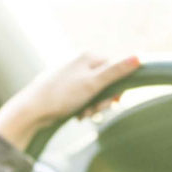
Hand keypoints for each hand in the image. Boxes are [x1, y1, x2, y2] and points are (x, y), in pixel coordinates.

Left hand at [0, 53, 140, 150]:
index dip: (118, 87)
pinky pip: (84, 98)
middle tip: (94, 110)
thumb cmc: (61, 95)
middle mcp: (80, 63)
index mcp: (88, 56)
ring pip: (96, 92)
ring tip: (83, 114)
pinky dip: (84, 108)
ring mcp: (73, 76)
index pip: (116, 68)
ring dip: (94, 106)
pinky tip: (77, 115)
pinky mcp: (66, 89)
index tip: (115, 101)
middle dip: (104, 100)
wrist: (32, 111)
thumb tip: (139, 57)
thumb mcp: (92, 84)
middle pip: (106, 82)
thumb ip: (116, 71)